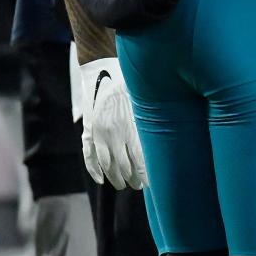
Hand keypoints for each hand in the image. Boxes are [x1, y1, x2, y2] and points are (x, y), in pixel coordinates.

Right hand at [80, 57, 146, 190]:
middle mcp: (112, 132)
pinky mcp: (87, 130)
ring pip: (106, 164)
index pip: (139, 159)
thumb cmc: (129, 85)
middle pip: (123, 165)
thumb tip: (168, 143)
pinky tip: (100, 180)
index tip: (151, 184)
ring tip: (123, 185)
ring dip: (115, 178)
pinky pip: (88, 155)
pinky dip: (93, 169)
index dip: (144, 174)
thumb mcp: (143, 102)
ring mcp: (98, 132)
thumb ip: (150, 122)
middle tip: (138, 186)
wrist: (103, 70)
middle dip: (131, 179)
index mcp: (129, 125)